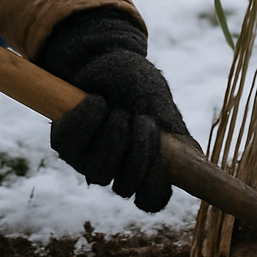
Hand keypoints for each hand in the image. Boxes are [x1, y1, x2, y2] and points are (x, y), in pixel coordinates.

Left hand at [36, 8, 194, 212]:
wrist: (107, 57)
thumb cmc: (138, 83)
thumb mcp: (161, 105)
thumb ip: (173, 133)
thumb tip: (193, 160)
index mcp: (144, 167)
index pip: (150, 199)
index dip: (154, 183)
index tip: (162, 152)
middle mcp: (114, 170)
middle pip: (124, 187)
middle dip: (137, 152)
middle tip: (142, 119)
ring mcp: (86, 160)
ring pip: (98, 171)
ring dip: (112, 134)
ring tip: (118, 108)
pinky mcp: (63, 143)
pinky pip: (70, 143)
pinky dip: (87, 118)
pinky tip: (96, 100)